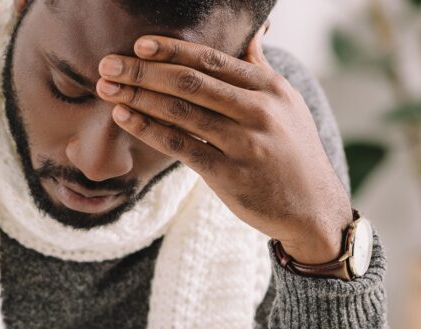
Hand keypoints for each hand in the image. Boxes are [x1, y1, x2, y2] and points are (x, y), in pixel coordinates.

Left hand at [95, 28, 351, 263]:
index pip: (212, 60)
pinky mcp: (228, 176)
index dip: (172, 50)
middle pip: (190, 83)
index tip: (139, 44)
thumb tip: (253, 29)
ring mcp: (243, 144)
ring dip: (138, 98)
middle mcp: (258, 111)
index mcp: (269, 87)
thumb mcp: (286, 102)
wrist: (312, 206)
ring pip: (181, 113)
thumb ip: (259, 67)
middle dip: (143, 71)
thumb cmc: (291, 150)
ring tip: (107, 88)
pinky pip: (180, 147)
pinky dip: (149, 130)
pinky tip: (125, 117)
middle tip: (108, 64)